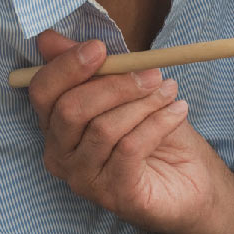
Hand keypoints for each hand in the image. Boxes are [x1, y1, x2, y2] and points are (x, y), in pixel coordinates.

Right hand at [25, 30, 233, 233]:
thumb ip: (90, 68)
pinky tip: (178, 111)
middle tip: (151, 73)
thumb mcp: (123, 93)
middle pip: (69, 110)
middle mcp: (60, 156)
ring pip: (103, 128)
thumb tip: (49, 39)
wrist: (191, 181)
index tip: (100, 48)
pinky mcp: (114, 194)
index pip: (42, 93)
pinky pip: (130, 147)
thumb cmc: (154, 134)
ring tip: (170, 91)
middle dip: (113, 85)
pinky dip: (158, 123)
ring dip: (143, 103)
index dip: (67, 67)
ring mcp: (84, 179)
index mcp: (55, 128)